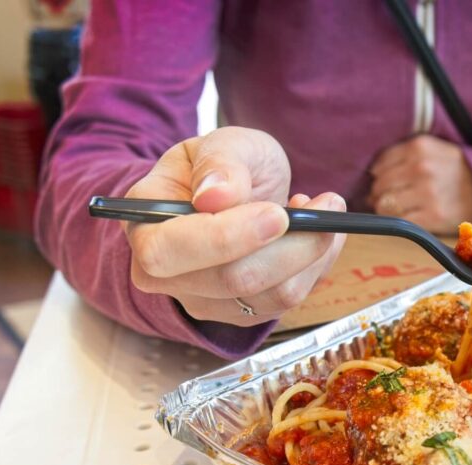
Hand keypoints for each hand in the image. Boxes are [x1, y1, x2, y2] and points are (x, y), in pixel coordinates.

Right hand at [124, 126, 345, 325]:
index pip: (170, 251)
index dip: (226, 238)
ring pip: (269, 297)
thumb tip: (215, 196)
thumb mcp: (224, 143)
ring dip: (312, 253)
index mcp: (145, 224)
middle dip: (290, 246)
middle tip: (326, 205)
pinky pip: (288, 301)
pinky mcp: (240, 313)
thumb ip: (221, 162)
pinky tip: (317, 234)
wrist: (236, 190)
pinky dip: (315, 266)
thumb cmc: (225, 164)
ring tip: (323, 210)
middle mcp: (164, 274)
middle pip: (230, 280)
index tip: (277, 213)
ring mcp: (202, 300)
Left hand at [367, 134, 471, 234]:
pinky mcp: (434, 216)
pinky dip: (399, 222)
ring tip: (396, 208)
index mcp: (419, 147)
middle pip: (380, 186)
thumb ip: (402, 154)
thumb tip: (371, 172)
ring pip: (385, 205)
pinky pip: (400, 222)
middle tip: (387, 198)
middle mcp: (422, 168)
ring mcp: (428, 193)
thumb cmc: (453, 170)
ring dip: (386, 210)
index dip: (378, 176)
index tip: (384, 181)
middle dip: (379, 194)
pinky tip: (407, 217)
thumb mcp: (432, 149)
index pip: (379, 165)